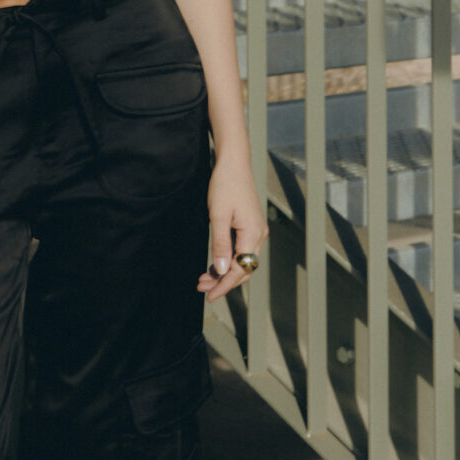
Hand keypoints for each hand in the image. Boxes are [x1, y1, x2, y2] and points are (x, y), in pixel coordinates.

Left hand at [199, 154, 267, 300]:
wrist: (233, 164)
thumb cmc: (225, 185)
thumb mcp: (218, 216)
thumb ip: (220, 244)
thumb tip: (223, 271)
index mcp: (253, 233)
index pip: (241, 269)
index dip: (225, 285)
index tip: (210, 295)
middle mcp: (258, 235)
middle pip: (243, 269)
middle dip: (223, 281)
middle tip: (202, 288)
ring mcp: (255, 231)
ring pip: (242, 261)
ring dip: (224, 272)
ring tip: (204, 279)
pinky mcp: (249, 227)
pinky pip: (240, 250)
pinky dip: (227, 260)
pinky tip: (214, 265)